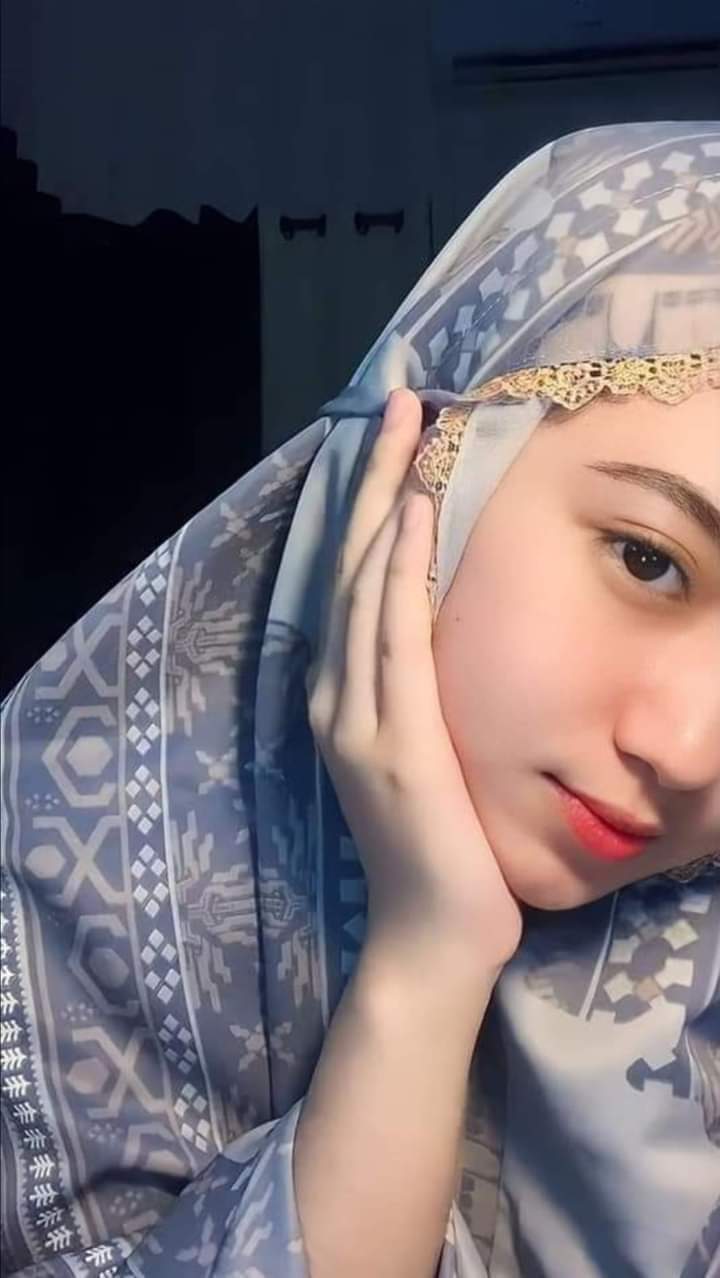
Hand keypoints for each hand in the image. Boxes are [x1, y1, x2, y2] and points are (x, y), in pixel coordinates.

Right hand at [306, 388, 521, 974]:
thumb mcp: (421, 753)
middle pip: (352, 565)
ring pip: (367, 587)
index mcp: (345, 697)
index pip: (355, 583)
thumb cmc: (438, 845)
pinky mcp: (394, 739)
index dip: (373, 505)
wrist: (431, 931)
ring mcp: (360, 716)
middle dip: (378, 478)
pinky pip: (395, 638)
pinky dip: (400, 573)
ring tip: (408, 431)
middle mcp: (340, 696)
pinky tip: (415, 519)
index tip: (400, 441)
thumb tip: (440, 627)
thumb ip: (415, 692)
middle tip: (401, 401)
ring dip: (389, 502)